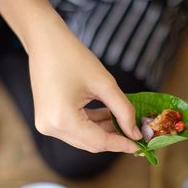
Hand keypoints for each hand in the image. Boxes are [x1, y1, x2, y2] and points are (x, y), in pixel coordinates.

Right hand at [28, 17, 140, 152]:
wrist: (44, 42)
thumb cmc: (73, 56)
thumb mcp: (104, 83)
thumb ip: (123, 110)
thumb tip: (135, 134)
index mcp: (62, 119)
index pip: (99, 142)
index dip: (122, 144)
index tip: (142, 145)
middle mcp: (51, 128)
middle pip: (91, 143)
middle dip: (115, 139)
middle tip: (136, 133)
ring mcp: (46, 125)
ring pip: (84, 138)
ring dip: (105, 131)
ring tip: (125, 122)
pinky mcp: (47, 119)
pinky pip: (75, 129)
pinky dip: (93, 125)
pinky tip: (109, 115)